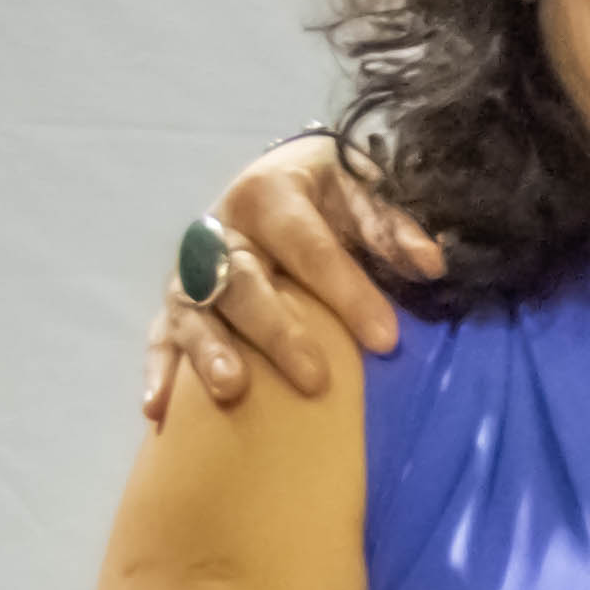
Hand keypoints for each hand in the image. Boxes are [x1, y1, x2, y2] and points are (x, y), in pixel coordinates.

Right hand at [140, 139, 435, 426]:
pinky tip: (159, 412)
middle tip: (316, 380)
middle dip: (278, 332)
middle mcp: (221, 231)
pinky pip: (160, 335)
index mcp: (269, 195)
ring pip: (193, 310)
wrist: (276, 178)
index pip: (308, 246)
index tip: (386, 340)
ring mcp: (191, 270)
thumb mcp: (361, 190)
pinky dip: (158, 371)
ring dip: (209, 352)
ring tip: (232, 391)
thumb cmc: (327, 195)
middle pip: (244, 282)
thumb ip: (390, 227)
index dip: (346, 291)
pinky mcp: (176, 303)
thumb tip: (430, 262)